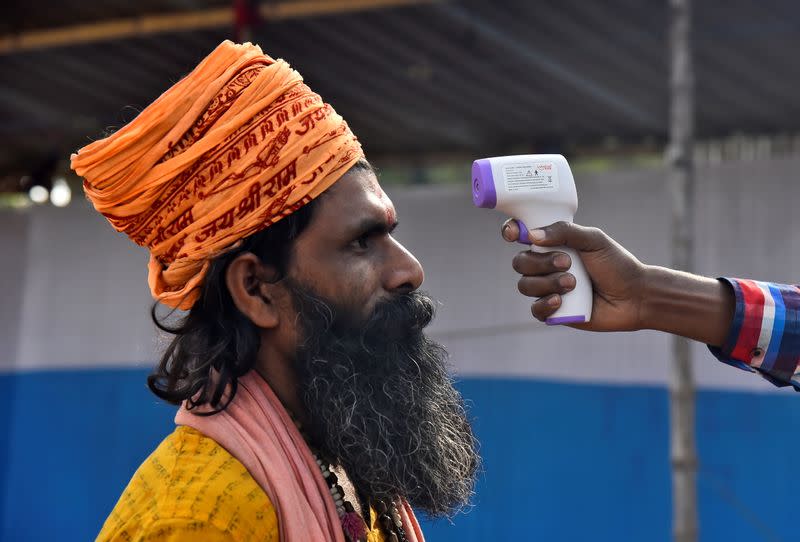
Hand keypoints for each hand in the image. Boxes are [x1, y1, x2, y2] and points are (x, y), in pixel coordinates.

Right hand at [502, 220, 648, 331]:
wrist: (635, 297)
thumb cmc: (617, 265)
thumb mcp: (594, 240)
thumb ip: (565, 232)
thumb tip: (532, 234)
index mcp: (553, 244)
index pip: (522, 235)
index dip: (512, 233)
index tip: (515, 235)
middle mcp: (546, 266)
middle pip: (520, 262)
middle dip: (540, 263)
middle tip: (568, 263)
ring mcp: (548, 289)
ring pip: (525, 286)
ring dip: (547, 283)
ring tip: (573, 284)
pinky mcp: (554, 312)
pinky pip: (535, 310)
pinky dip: (545, 304)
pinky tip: (561, 301)